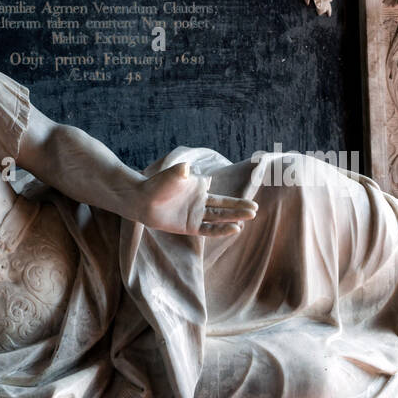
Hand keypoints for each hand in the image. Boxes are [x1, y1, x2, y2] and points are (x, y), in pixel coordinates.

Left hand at [133, 162, 257, 236]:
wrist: (142, 200)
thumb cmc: (157, 184)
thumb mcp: (171, 176)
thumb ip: (180, 173)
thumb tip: (186, 167)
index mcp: (201, 188)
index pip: (222, 196)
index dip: (237, 199)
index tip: (253, 200)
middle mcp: (201, 202)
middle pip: (225, 207)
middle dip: (240, 208)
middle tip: (256, 209)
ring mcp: (196, 215)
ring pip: (219, 218)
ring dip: (234, 218)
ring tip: (250, 217)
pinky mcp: (189, 227)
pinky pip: (208, 230)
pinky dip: (221, 230)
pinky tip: (234, 229)